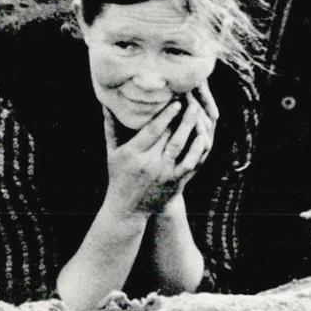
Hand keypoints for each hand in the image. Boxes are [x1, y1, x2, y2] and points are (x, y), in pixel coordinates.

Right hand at [104, 93, 213, 215]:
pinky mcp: (176, 183)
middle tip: (193, 101)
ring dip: (194, 131)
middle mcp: (149, 164)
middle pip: (171, 137)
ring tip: (201, 115)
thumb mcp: (112, 152)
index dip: (166, 115)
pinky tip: (204, 136)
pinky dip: (199, 149)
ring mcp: (164, 174)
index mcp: (132, 154)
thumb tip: (106, 103)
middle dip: (183, 118)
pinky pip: (192, 163)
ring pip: (184, 149)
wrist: (128, 209)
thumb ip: (111, 126)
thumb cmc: (119, 175)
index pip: (152, 130)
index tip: (176, 101)